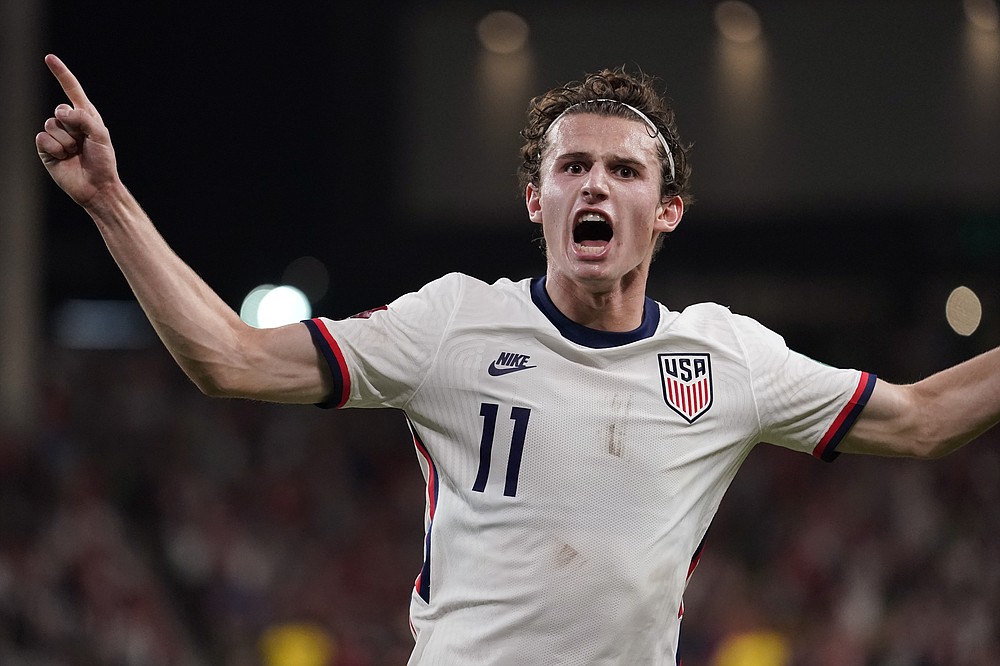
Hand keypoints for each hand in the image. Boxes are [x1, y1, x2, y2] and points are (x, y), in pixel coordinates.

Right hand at [35, 54, 119, 206]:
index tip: (49, 58)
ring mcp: (56, 136)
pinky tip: (64, 158)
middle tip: (83, 143)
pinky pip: (42, 138)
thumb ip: (83, 118)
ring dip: (66, 141)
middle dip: (72, 126)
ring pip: (51, 124)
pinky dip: (55, 149)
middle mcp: (69, 123)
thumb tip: (60, 112)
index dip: (61, 74)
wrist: (97, 187)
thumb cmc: (103, 162)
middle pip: (59, 109)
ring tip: (75, 153)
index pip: (71, 90)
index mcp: (85, 116)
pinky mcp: (46, 149)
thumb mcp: (100, 135)